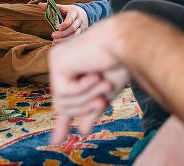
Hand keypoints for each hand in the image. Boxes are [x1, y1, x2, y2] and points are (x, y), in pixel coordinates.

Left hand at [37, 3, 88, 44]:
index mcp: (74, 12)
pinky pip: (75, 40)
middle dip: (63, 33)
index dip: (65, 23)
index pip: (71, 18)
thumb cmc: (70, 11)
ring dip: (65, 39)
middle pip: (73, 28)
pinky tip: (59, 44)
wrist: (84, 14)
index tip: (58, 28)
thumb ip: (51, 7)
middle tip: (53, 35)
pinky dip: (67, 42)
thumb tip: (39, 5)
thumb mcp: (62, 7)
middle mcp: (79, 20)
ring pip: (75, 35)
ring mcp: (81, 28)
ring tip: (54, 41)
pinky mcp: (81, 34)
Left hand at [49, 18, 129, 144]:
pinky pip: (64, 92)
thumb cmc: (120, 62)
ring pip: (62, 102)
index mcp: (73, 69)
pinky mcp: (56, 61)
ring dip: (86, 97)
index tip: (57, 140)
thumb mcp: (105, 92)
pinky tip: (94, 73)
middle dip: (84, 107)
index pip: (64, 100)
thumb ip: (91, 109)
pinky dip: (83, 88)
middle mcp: (60, 64)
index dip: (62, 121)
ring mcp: (56, 62)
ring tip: (102, 82)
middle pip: (62, 105)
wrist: (126, 42)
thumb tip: (81, 131)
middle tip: (103, 100)